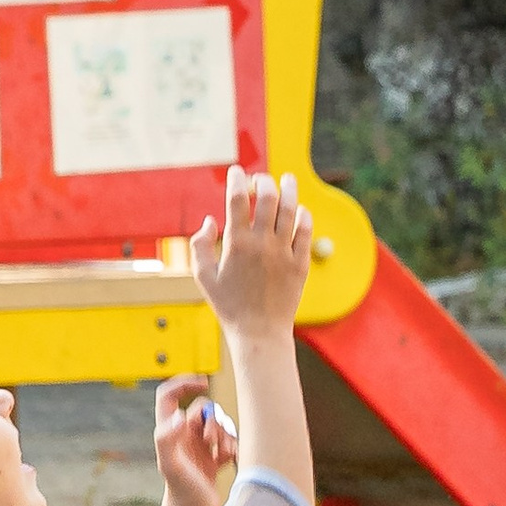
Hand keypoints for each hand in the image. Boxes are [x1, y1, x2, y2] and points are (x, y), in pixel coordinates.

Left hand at [151, 374, 237, 505]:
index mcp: (170, 432)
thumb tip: (180, 415)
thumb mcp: (170, 465)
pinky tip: (231, 459)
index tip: (202, 383)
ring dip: (225, 434)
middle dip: (213, 420)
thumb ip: (167, 438)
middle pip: (203, 409)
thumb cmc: (181, 492)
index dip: (183, 383)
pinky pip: (228, 441)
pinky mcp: (214, 459)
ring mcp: (200, 447)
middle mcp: (184, 436)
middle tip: (211, 440)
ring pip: (218, 424)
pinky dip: (233, 446)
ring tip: (223, 453)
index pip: (169, 396)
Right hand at [190, 167, 312, 336]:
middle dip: (263, 180)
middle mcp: (262, 243)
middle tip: (260, 179)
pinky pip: (305, 230)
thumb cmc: (229, 306)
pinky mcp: (300, 263)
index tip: (236, 171)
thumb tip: (211, 220)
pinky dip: (303, 215)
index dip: (236, 179)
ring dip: (288, 189)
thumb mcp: (203, 277)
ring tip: (287, 179)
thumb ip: (200, 245)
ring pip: (290, 208)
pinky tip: (299, 209)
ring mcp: (284, 252)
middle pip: (266, 197)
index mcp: (236, 244)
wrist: (259, 333)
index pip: (237, 199)